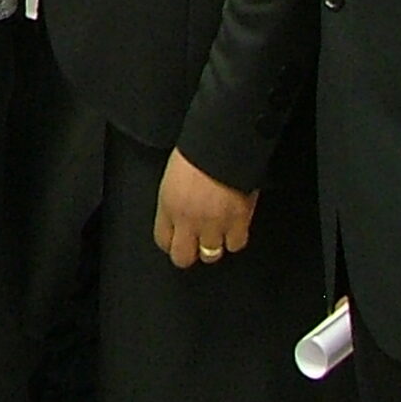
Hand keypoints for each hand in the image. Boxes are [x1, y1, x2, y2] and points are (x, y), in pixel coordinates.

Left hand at [153, 147, 259, 268]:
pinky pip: (235, 244)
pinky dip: (235, 238)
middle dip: (189, 253)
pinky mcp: (237, 222)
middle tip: (196, 245)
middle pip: (183, 257)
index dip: (170, 242)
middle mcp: (188, 220)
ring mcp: (213, 224)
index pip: (162, 240)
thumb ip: (175, 201)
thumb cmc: (196, 151)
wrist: (223, 144)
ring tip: (217, 233)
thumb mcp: (173, 177)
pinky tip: (234, 227)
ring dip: (214, 245)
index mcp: (168, 206)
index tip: (176, 240)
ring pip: (211, 254)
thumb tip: (179, 216)